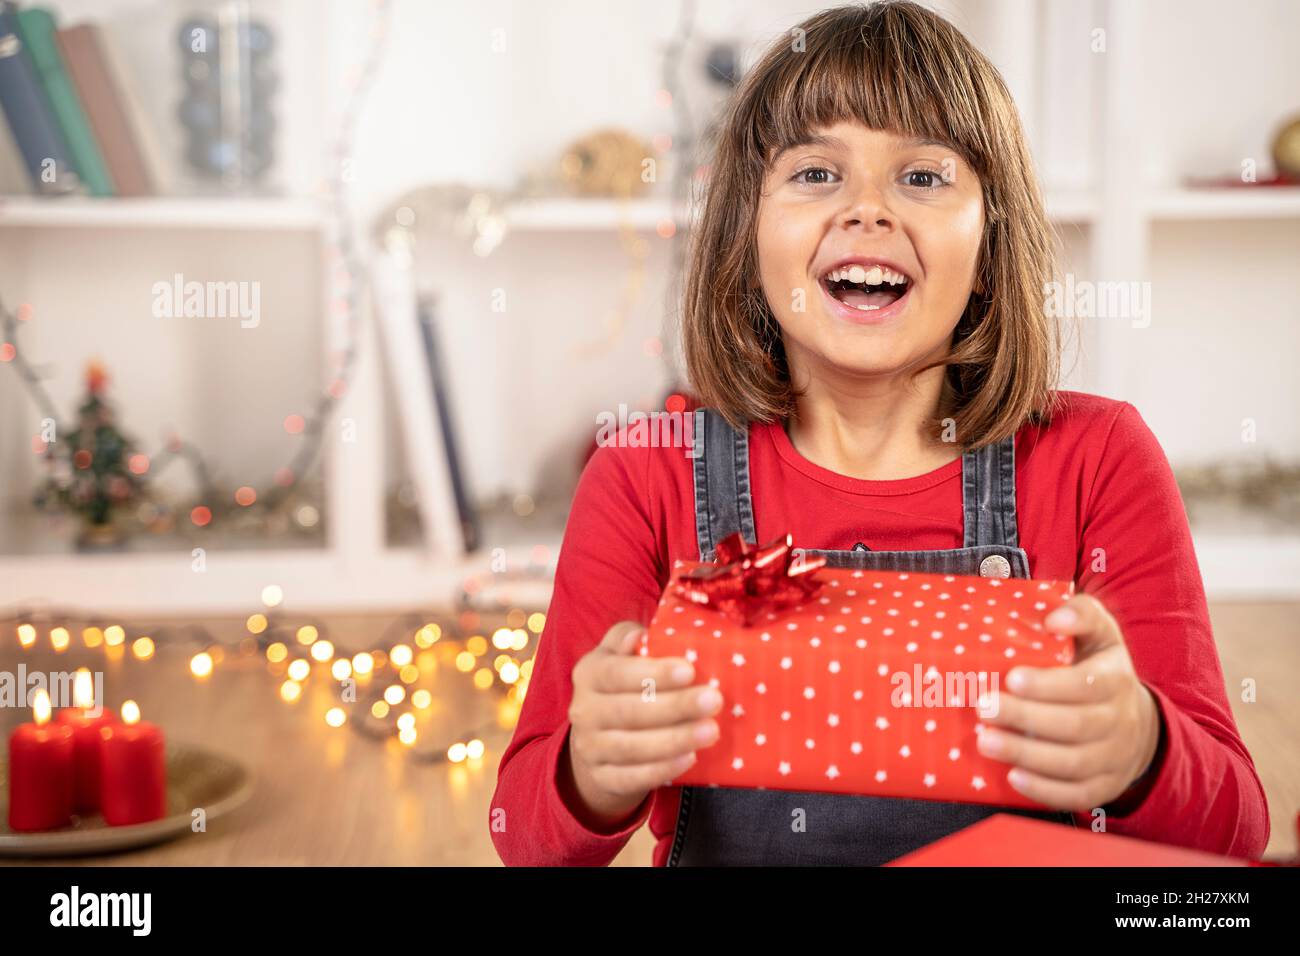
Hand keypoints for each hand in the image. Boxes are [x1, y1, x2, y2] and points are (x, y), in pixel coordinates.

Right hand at [561, 621, 722, 829]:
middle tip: (714, 700)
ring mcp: (590, 748)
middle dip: (675, 706)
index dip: (653, 673)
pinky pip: (633, 777)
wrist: (596, 739)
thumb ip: (628, 638)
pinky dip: (662, 769)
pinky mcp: (602, 778)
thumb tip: (642, 635)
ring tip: (711, 730)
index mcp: (589, 673)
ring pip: (632, 747)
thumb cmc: (622, 686)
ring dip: (675, 740)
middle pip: (629, 711)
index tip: (689, 670)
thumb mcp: (618, 655)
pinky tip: (690, 758)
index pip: (617, 672)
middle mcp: (583, 710)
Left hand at [975, 593, 1160, 812]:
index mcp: (1116, 679)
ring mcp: (1113, 757)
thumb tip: (1053, 618)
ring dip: (1026, 754)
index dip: (1049, 684)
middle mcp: (1119, 720)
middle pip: (1074, 725)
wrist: (1137, 723)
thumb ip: (1080, 615)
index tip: (1011, 678)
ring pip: (1072, 762)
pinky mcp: (1103, 786)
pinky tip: (1013, 777)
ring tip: (986, 741)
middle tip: (983, 708)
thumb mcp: (1100, 634)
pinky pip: (1076, 795)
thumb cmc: (1100, 668)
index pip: (1086, 684)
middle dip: (1025, 718)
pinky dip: (1045, 790)